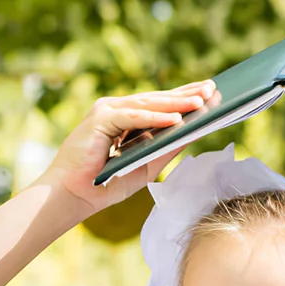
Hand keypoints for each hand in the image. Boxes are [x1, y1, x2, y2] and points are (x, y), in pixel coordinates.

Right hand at [38, 82, 219, 215]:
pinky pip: (133, 117)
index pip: (158, 105)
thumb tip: (190, 135)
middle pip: (156, 99)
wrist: (71, 196)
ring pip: (148, 104)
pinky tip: (176, 119)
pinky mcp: (100, 118)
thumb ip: (164, 151)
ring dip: (175, 103)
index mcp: (124, 119)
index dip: (183, 98)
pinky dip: (155, 118)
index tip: (209, 93)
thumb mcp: (143, 168)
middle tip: (212, 89)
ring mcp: (106, 111)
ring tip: (201, 102)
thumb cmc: (103, 185)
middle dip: (185, 95)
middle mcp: (115, 110)